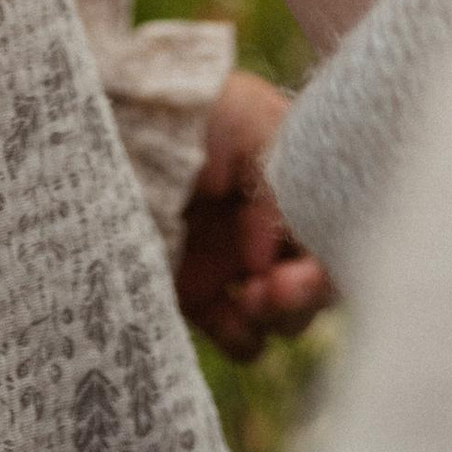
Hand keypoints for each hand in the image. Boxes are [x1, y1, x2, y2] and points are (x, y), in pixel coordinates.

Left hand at [175, 70, 333, 359]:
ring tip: (250, 301)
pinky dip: (243, 337)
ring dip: (282, 317)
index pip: (339, 233)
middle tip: (273, 291)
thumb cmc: (185, 110)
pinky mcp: (198, 296)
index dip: (331, 256)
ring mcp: (235, 263)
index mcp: (293, 181)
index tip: (299, 263)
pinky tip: (227, 313)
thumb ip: (283, 183)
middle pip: (321, 284)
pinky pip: (243, 340)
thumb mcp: (249, 119)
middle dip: (308, 294)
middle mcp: (269, 226)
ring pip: (288, 317)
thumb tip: (268, 256)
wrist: (113, 122)